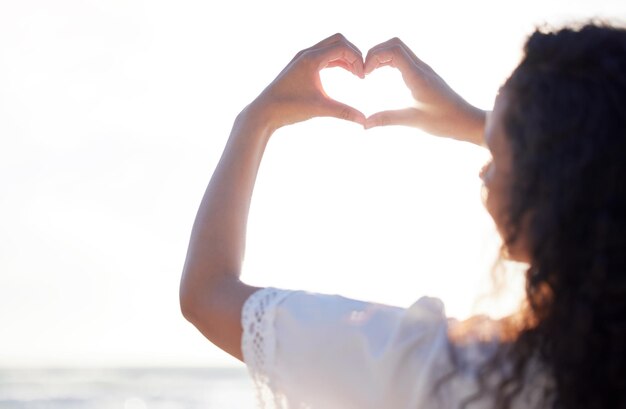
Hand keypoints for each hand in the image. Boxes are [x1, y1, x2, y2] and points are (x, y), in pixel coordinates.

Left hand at [246, 33, 366, 131]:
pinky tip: (345, 72)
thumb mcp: (320, 109)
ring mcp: (302, 58)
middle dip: (353, 54)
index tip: (363, 77)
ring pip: (330, 47)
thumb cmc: (289, 108)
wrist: (264, 112)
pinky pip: (323, 56)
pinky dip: (336, 61)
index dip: (357, 59)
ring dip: (345, 57)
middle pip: (338, 41)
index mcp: (311, 59)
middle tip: (362, 72)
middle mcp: (306, 54)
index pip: (342, 47)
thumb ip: (344, 112)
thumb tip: (364, 121)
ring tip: (356, 74)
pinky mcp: (300, 65)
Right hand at [363, 38, 484, 143]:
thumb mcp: (413, 121)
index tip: (365, 74)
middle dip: (375, 52)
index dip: (374, 57)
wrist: (466, 121)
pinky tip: (382, 75)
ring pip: (399, 49)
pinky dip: (389, 61)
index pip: (393, 50)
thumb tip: (365, 124)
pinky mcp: (424, 74)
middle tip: (365, 71)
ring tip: (370, 72)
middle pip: (395, 44)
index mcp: (418, 76)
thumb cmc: (445, 121)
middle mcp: (421, 68)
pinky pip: (404, 58)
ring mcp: (423, 69)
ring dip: (382, 55)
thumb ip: (387, 119)